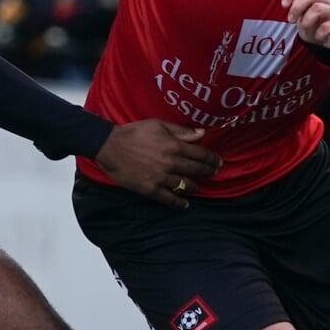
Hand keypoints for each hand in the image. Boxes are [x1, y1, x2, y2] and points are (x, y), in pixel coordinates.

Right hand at [94, 120, 221, 209]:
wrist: (110, 147)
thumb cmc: (133, 132)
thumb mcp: (158, 125)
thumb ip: (181, 131)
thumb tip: (201, 133)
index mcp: (173, 146)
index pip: (200, 154)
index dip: (212, 158)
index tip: (219, 162)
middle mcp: (170, 163)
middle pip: (196, 170)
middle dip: (208, 172)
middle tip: (214, 173)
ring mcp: (161, 178)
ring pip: (186, 185)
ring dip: (195, 186)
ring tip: (198, 186)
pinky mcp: (150, 189)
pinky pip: (169, 199)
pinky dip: (179, 203)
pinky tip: (185, 204)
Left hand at [282, 0, 329, 48]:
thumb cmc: (315, 26)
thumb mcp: (303, 16)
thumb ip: (297, 8)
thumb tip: (286, 3)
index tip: (284, 5)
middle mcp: (327, 1)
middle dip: (297, 7)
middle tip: (291, 20)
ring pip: (318, 9)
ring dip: (306, 21)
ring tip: (305, 31)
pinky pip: (328, 27)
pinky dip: (319, 34)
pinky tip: (318, 37)